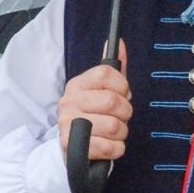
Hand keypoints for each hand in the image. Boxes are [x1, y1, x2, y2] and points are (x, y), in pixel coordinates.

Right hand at [58, 41, 130, 162]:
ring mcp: (68, 124)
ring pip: (115, 126)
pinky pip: (110, 148)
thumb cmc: (94, 117)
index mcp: (77, 85)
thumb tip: (119, 42)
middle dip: (125, 113)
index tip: (122, 94)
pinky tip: (108, 146)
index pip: (106, 74)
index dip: (122, 86)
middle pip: (113, 101)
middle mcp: (69, 101)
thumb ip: (114, 69)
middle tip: (117, 117)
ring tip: (112, 133)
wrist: (73, 150)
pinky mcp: (72, 147)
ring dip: (121, 133)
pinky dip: (116, 149)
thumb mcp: (102, 92)